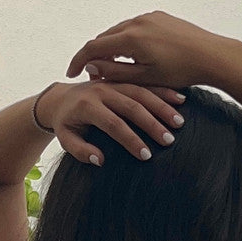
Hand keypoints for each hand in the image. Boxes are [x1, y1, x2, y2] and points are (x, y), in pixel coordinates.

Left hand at [38, 75, 185, 165]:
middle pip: (131, 106)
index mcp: (88, 105)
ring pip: (141, 92)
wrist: (61, 97)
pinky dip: (162, 91)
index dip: (130, 139)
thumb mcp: (65, 139)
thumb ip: (80, 151)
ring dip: (161, 107)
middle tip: (169, 140)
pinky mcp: (122, 80)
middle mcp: (102, 90)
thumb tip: (100, 160)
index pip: (113, 124)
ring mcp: (114, 83)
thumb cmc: (66, 123)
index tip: (146, 155)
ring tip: (179, 122)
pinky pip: (144, 83)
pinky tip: (179, 99)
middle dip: (151, 124)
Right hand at [66, 10, 220, 89]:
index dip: (80, 61)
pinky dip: (126, 41)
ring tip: (108, 66)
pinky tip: (129, 55)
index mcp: (130, 38)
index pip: (94, 47)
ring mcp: (148, 17)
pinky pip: (135, 28)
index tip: (71, 74)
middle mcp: (136, 22)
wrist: (211, 55)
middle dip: (94, 55)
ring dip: (111, 47)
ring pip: (120, 32)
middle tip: (88, 72)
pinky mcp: (158, 17)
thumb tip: (92, 68)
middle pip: (105, 37)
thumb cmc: (180, 72)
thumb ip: (116, 73)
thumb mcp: (145, 78)